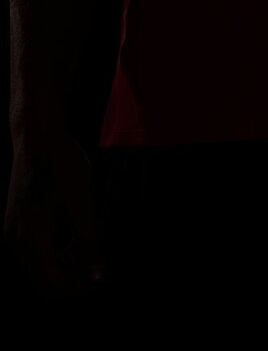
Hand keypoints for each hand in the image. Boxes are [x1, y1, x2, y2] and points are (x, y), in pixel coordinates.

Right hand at [3, 135, 107, 301]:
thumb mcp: (82, 206)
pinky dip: (50, 253)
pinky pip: (31, 251)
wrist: (39, 137)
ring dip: (60, 267)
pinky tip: (70, 239)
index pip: (55, 283)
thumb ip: (90, 245)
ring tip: (87, 253)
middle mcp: (16, 243)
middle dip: (69, 280)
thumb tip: (99, 276)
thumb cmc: (63, 167)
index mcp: (33, 243)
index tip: (100, 282)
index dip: (79, 287)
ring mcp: (11, 232)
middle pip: (42, 280)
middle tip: (96, 270)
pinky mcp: (13, 221)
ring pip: (36, 267)